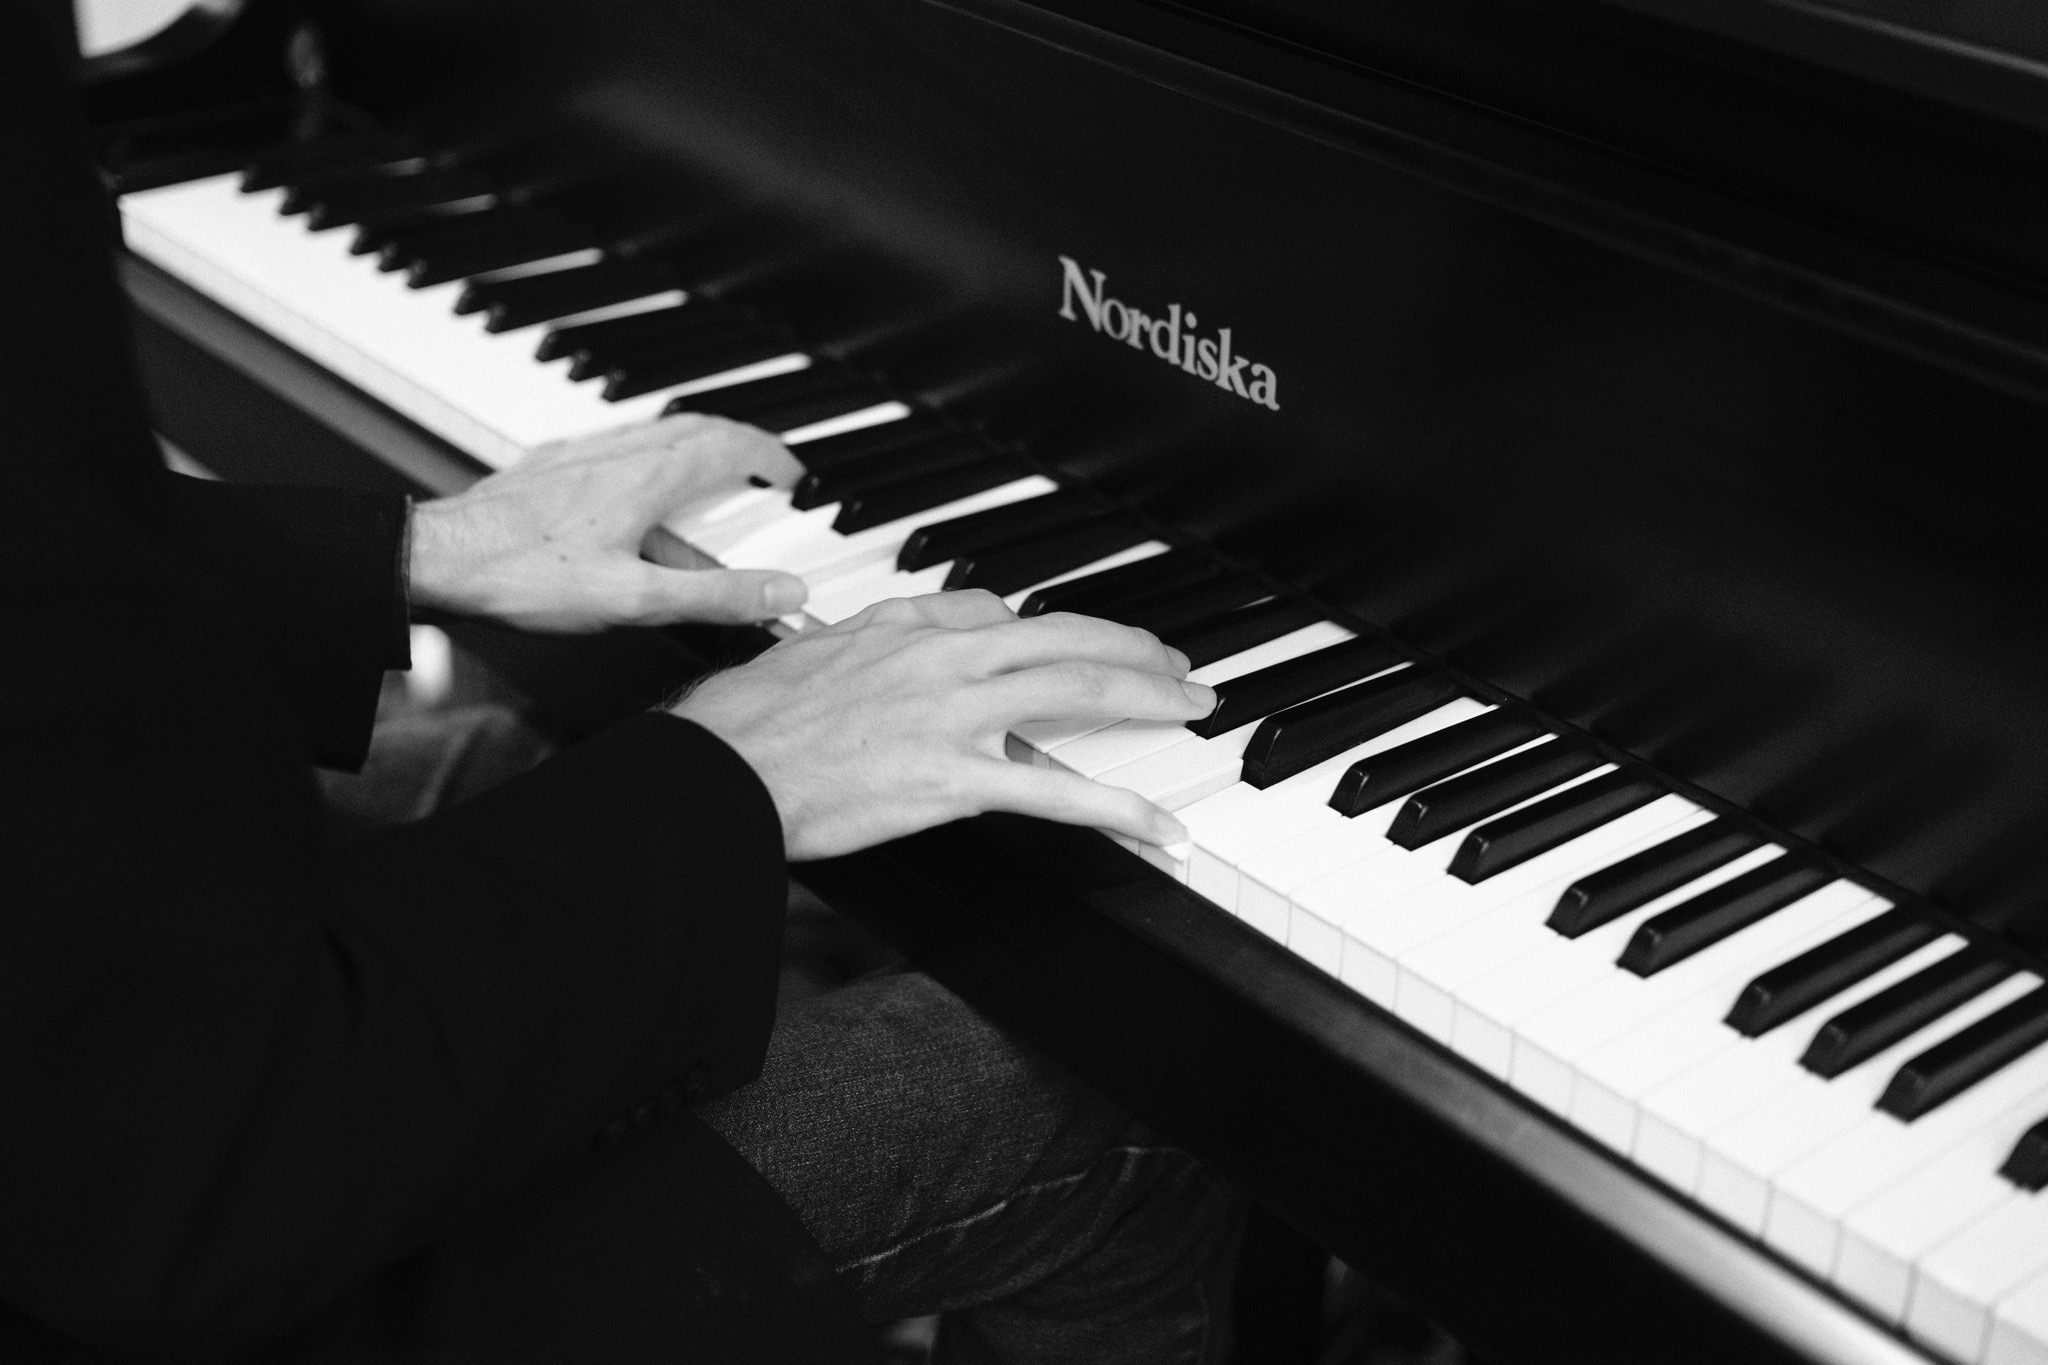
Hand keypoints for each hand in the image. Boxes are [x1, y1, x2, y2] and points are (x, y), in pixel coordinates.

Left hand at [408, 414, 807, 631]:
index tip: (792, 476)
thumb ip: (715, 596)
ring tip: (708, 480)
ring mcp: (578, 455)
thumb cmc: (524, 578)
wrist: (436, 560)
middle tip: (761, 471)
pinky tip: (633, 492)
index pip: (730, 445)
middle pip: (695, 429)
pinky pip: (612, 448)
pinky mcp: (547, 468)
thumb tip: (783, 593)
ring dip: (692, 447)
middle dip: (739, 444)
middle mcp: (617, 452)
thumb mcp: (635, 601)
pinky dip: (646, 459)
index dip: (771, 458)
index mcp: (649, 476)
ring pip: (652, 433)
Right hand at [673, 591, 1216, 859]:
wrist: (719, 770)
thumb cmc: (752, 719)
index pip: (1014, 617)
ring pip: (1078, 695)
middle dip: (1138, 653)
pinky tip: (1161, 828)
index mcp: (912, 629)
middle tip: (1182, 669)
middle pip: (1069, 641)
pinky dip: (1122, 810)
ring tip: (1193, 713)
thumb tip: (925, 622)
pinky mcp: (955, 781)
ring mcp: (957, 718)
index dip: (1071, 632)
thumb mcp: (819, 647)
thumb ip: (882, 631)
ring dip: (1150, 700)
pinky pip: (1058, 793)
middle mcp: (947, 660)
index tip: (1100, 646)